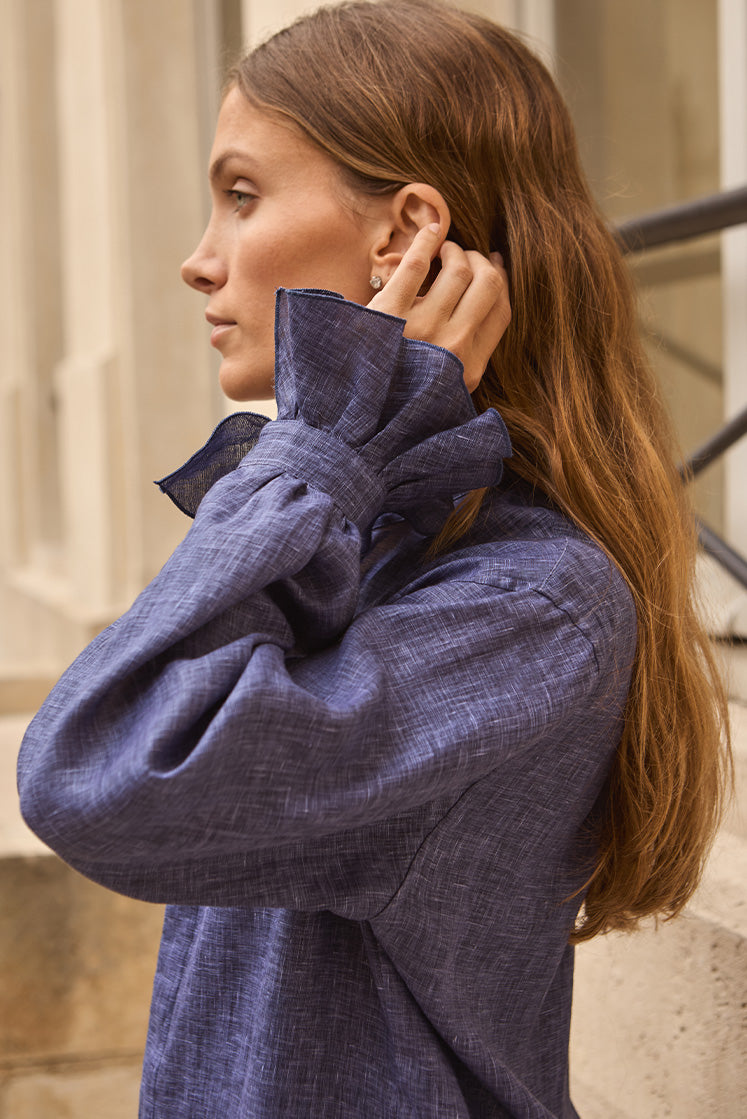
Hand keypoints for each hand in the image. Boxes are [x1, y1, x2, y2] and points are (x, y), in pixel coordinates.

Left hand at [368, 224, 510, 391]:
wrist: (351, 412)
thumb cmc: (396, 396)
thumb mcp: (441, 388)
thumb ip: (463, 357)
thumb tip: (483, 306)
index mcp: (469, 370)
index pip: (501, 313)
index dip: (502, 281)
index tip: (494, 265)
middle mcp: (453, 349)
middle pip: (488, 285)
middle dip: (481, 262)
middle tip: (466, 256)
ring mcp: (423, 329)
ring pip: (459, 269)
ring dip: (455, 251)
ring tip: (443, 250)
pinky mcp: (390, 311)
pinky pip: (418, 263)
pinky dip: (428, 240)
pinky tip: (430, 234)